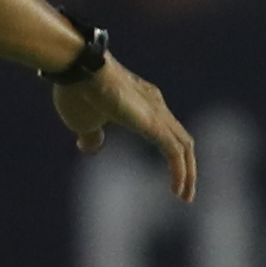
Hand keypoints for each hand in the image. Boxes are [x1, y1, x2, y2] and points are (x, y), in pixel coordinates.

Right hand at [58, 58, 199, 199]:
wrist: (78, 70)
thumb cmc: (77, 92)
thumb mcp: (85, 121)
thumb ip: (92, 134)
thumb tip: (89, 147)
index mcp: (141, 103)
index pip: (165, 130)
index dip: (170, 154)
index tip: (168, 174)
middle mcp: (155, 106)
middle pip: (181, 139)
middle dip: (186, 166)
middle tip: (184, 192)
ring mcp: (157, 113)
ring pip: (184, 146)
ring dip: (188, 173)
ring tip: (184, 196)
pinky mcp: (154, 123)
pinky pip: (175, 151)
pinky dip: (181, 171)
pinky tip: (177, 189)